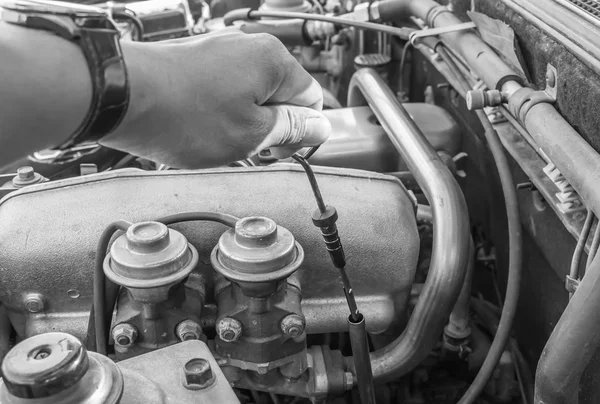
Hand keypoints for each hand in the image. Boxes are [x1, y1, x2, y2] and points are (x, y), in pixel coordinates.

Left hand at [100, 30, 330, 167]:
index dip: (301, 131)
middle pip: (281, 95)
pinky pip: (224, 90)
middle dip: (272, 127)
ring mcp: (220, 51)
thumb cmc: (182, 114)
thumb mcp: (252, 134)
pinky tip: (202, 130)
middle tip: (250, 151)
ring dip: (245, 124)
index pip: (312, 99)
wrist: (118, 96)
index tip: (281, 150)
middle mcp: (248, 48)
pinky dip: (221, 113)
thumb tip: (322, 127)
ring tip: (220, 142)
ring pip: (251, 96)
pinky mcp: (196, 60)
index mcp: (273, 61)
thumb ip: (293, 129)